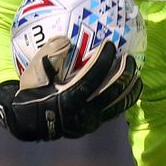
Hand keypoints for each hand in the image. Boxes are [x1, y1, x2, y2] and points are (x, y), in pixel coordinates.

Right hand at [0, 38, 142, 140]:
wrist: (28, 122)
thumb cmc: (31, 93)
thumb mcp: (33, 74)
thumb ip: (48, 56)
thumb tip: (66, 40)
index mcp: (68, 98)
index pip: (92, 77)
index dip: (103, 60)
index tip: (110, 44)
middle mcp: (82, 113)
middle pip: (112, 91)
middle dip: (124, 73)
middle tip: (129, 57)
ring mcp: (90, 121)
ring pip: (118, 104)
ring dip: (130, 87)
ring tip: (137, 73)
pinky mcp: (93, 125)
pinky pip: (114, 110)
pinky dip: (124, 98)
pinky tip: (130, 88)